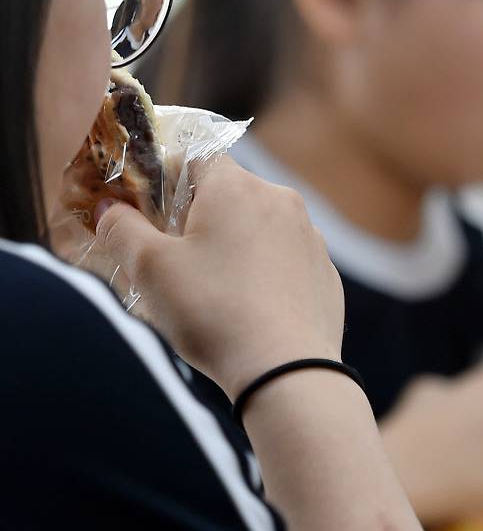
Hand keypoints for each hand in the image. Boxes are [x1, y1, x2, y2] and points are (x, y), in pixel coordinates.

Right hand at [95, 156, 344, 398]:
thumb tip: (110, 209)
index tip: (155, 214)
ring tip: (216, 289)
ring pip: (261, 227)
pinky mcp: (325, 271)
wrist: (286, 370)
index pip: (198, 159)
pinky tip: (251, 308)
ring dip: (236, 245)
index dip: (170, 181)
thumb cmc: (214, 312)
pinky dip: (267, 273)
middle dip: (202, 218)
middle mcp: (280, 200)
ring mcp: (309, 236)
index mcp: (236, 187)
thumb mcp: (151, 270)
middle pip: (231, 194)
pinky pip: (286, 259)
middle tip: (179, 259)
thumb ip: (122, 230)